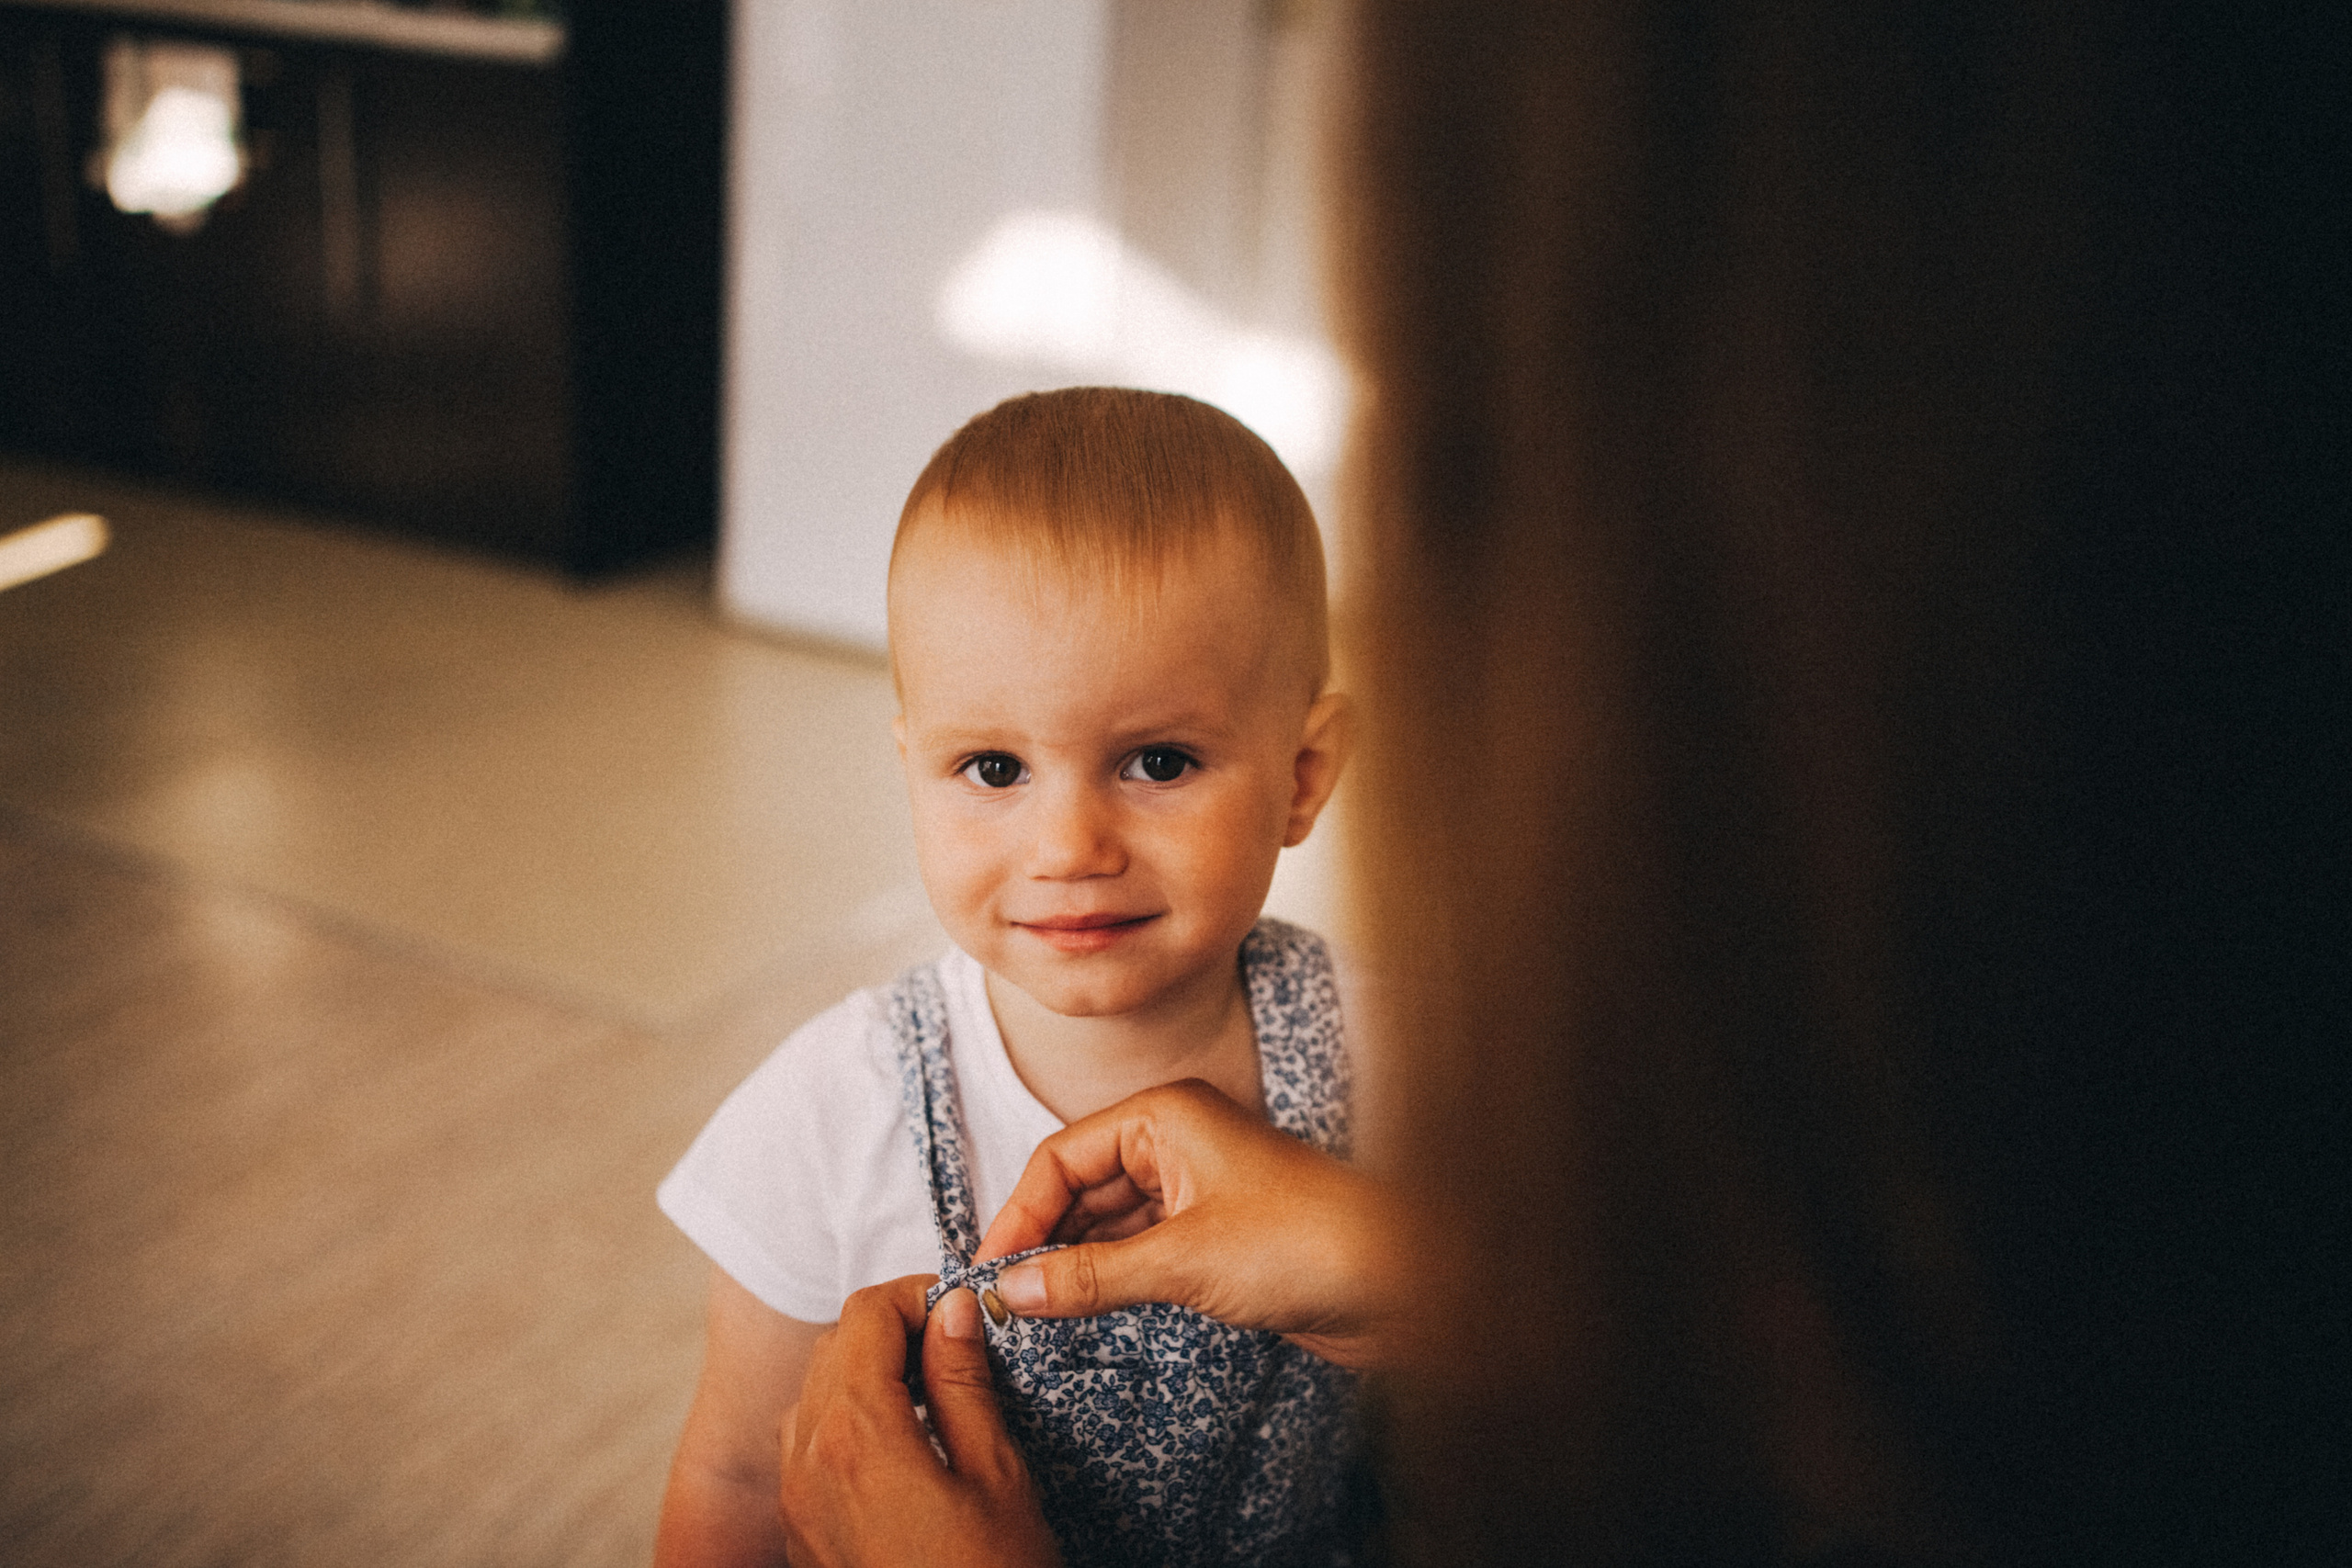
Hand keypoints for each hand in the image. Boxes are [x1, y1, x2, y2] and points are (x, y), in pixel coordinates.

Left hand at [776, 1276, 1061, 1567]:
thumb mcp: (997, 1475)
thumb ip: (964, 1383)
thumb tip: (952, 1310)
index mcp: (857, 1435)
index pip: (865, 1314)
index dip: (916, 1296)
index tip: (963, 1311)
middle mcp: (807, 1462)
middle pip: (832, 1348)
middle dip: (891, 1331)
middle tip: (956, 1348)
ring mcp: (795, 1503)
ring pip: (813, 1396)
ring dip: (865, 1375)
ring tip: (933, 1397)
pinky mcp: (799, 1535)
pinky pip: (806, 1449)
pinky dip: (846, 1424)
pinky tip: (904, 1449)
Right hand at [973, 1080, 1402, 1367]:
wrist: (1407, 1282)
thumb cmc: (1308, 1243)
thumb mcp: (1183, 1260)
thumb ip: (1091, 1275)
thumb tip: (1012, 1288)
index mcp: (1165, 1114)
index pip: (1061, 1156)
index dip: (1017, 1212)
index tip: (986, 1268)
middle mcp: (1177, 1140)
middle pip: (1080, 1186)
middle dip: (1040, 1238)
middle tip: (999, 1297)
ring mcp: (1198, 1188)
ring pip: (1108, 1221)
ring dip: (1071, 1262)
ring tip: (1029, 1311)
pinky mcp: (1216, 1235)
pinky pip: (1141, 1249)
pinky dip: (1108, 1276)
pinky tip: (1080, 1309)